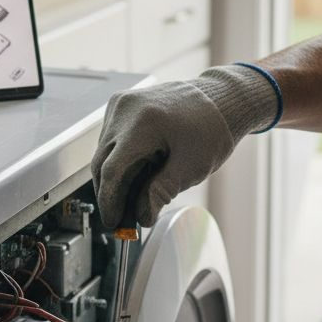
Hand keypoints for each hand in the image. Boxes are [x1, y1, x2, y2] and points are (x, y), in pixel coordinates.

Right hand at [91, 65, 278, 228]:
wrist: (220, 100)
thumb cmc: (211, 129)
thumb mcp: (191, 168)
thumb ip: (160, 193)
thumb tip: (141, 216)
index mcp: (143, 123)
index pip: (112, 170)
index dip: (109, 200)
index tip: (114, 221)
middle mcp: (126, 109)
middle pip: (101, 161)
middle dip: (109, 192)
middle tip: (122, 217)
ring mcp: (121, 103)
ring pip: (103, 151)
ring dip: (114, 176)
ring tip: (135, 194)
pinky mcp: (122, 104)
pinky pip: (110, 138)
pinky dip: (118, 158)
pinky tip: (137, 172)